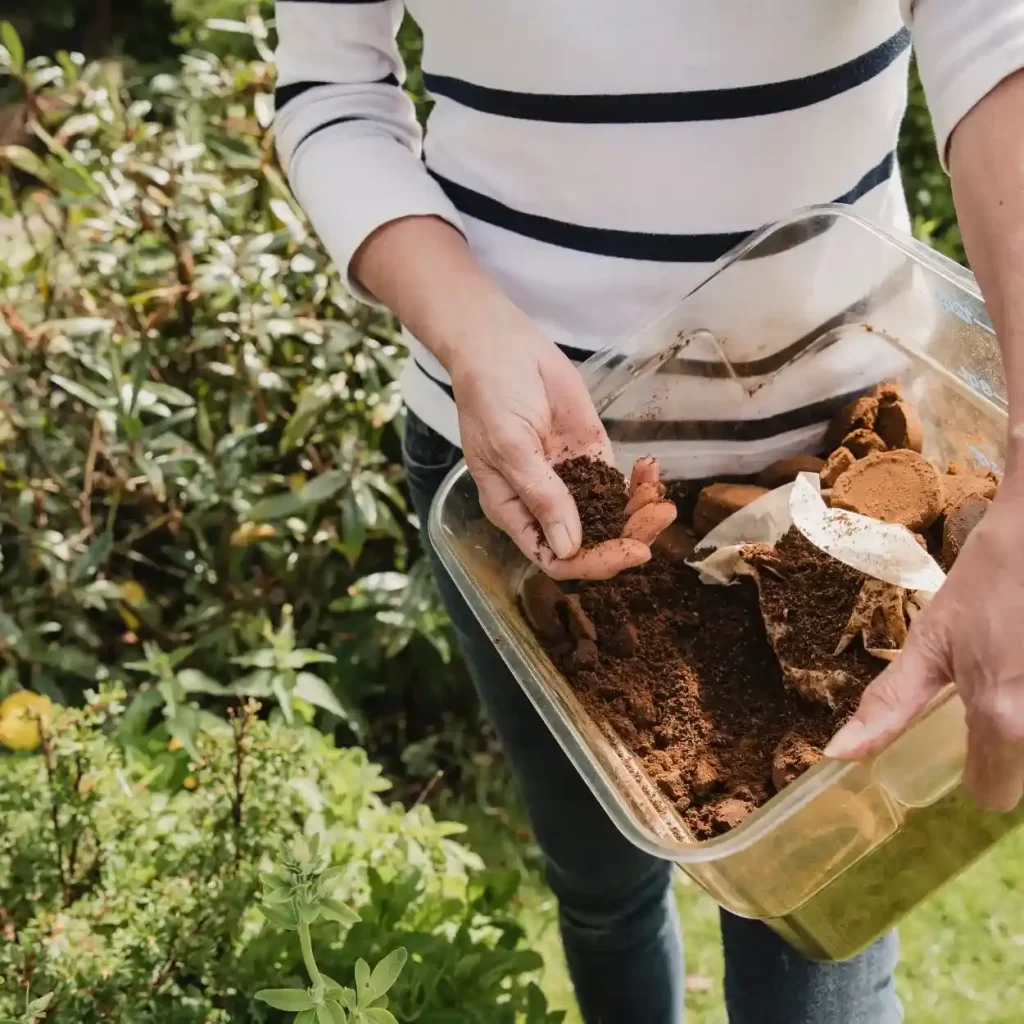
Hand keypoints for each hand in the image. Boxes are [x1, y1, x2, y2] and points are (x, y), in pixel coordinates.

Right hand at [450, 323, 675, 579]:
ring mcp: (569, 480)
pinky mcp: (590, 455)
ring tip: (661, 496)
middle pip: (590, 542)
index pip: (555, 557)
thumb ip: (542, 495)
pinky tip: (651, 469)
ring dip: (639, 512)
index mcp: (514, 511)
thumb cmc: (491, 395)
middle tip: (659, 516)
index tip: (630, 550)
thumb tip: (567, 548)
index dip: (593, 562)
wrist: (501, 345)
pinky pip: (618, 483)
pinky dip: (639, 483)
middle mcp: (544, 504)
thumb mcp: (510, 447)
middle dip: (627, 536)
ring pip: (610, 516)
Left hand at [825, 475, 1023, 811]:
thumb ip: (890, 705)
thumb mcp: (931, 641)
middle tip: (1004, 680)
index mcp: (1003, 719)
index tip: (968, 735)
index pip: (991, 795)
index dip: (975, 769)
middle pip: (1023, 767)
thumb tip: (838, 755)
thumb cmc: (989, 583)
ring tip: (1020, 662)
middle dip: (1012, 736)